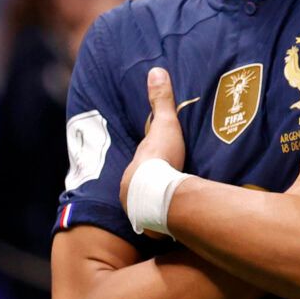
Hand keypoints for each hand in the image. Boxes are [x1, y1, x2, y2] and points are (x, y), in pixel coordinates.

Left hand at [119, 66, 187, 231]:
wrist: (160, 194)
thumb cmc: (161, 159)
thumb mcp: (164, 125)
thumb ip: (160, 100)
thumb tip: (155, 71)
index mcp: (133, 169)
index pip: (140, 166)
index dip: (149, 165)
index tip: (157, 166)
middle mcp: (129, 191)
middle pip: (139, 188)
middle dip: (149, 189)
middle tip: (162, 189)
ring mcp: (136, 211)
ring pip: (144, 208)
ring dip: (154, 208)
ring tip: (168, 209)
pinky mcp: (148, 227)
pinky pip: (154, 224)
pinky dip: (161, 223)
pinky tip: (170, 227)